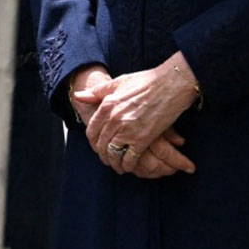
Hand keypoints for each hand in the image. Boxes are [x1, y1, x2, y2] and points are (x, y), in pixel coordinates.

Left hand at [74, 53, 199, 178]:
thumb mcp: (117, 83)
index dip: (93, 141)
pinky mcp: (143, 139)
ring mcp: (127, 130)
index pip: (92, 130)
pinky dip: (127, 165)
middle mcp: (114, 119)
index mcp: (106, 105)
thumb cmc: (145, 82)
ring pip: (113, 153)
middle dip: (102, 154)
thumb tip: (78, 96)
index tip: (97, 146)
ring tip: (116, 165)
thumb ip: (97, 92)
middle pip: (101, 144)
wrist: (170, 85)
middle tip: (106, 159)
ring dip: (113, 162)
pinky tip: (128, 166)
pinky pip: (129, 158)